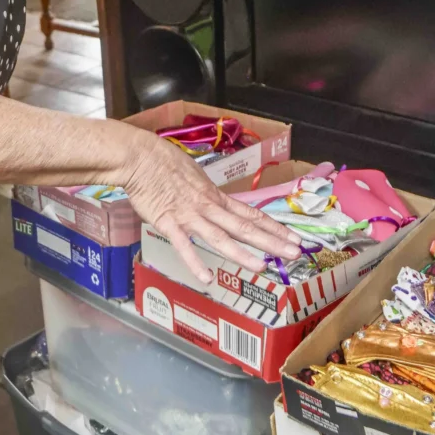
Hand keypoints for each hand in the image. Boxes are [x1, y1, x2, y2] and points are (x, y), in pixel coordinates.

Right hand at [125, 135, 300, 284]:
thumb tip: (216, 202)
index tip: (293, 237)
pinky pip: (183, 246)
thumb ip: (206, 193)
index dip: (273, 227)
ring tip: (262, 267)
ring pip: (220, 237)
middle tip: (294, 253)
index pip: (250, 214)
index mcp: (214, 196)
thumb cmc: (163, 160)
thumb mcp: (194, 175)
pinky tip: (207, 277)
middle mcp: (207, 207)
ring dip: (241, 253)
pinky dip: (195, 262)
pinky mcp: (168, 222)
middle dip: (271, 242)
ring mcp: (189, 216)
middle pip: (243, 227)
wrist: (140, 156)